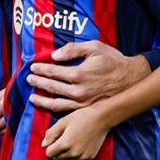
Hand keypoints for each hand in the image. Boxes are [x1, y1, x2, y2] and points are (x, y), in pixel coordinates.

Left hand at [28, 41, 149, 111]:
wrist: (131, 79)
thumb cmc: (112, 60)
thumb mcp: (94, 47)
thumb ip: (72, 49)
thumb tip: (54, 55)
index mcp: (79, 74)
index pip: (53, 72)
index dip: (41, 69)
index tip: (32, 67)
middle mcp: (79, 91)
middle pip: (51, 88)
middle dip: (38, 83)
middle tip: (28, 79)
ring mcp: (82, 103)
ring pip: (56, 104)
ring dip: (42, 100)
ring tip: (32, 97)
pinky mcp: (86, 110)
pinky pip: (66, 111)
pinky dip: (54, 110)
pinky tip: (48, 106)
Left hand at [42, 104, 109, 159]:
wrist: (101, 118)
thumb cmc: (81, 117)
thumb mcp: (63, 122)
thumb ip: (51, 133)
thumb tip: (43, 144)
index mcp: (65, 144)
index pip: (49, 154)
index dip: (50, 146)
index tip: (56, 138)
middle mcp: (73, 154)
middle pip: (57, 158)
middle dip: (57, 150)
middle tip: (64, 138)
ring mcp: (82, 157)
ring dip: (65, 154)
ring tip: (71, 141)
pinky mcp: (90, 158)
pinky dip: (75, 155)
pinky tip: (79, 144)